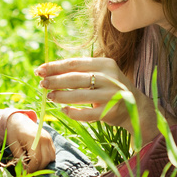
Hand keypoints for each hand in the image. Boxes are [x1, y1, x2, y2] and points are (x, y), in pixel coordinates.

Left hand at [5, 112, 54, 172]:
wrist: (19, 120)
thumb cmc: (14, 133)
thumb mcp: (13, 145)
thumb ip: (20, 157)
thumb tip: (24, 170)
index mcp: (34, 139)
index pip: (36, 159)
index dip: (31, 169)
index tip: (24, 174)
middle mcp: (44, 139)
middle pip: (45, 160)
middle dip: (37, 168)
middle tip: (28, 172)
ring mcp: (49, 139)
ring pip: (51, 158)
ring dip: (43, 164)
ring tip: (33, 166)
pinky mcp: (50, 140)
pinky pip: (52, 153)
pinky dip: (47, 159)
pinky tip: (37, 160)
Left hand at [36, 57, 156, 138]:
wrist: (136, 107)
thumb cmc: (112, 88)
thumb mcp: (102, 74)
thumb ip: (82, 71)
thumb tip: (51, 72)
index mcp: (106, 64)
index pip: (75, 63)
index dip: (55, 67)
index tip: (40, 70)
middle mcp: (109, 78)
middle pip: (75, 78)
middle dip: (55, 81)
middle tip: (42, 83)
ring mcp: (110, 95)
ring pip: (79, 96)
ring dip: (61, 96)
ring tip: (49, 97)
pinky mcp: (109, 112)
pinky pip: (86, 113)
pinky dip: (73, 112)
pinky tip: (63, 110)